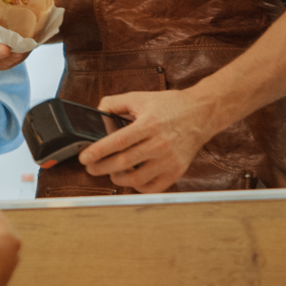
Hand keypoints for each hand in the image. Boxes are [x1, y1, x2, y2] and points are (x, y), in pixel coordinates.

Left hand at [77, 88, 214, 192]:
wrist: (201, 113)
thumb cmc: (168, 105)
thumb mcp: (139, 98)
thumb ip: (113, 103)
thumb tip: (95, 115)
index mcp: (149, 124)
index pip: (119, 141)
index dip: (98, 151)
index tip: (84, 157)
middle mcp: (160, 144)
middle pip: (124, 163)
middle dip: (101, 167)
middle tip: (90, 167)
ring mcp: (169, 160)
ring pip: (136, 179)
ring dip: (117, 178)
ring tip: (111, 171)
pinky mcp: (176, 171)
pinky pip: (152, 188)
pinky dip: (137, 186)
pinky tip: (131, 177)